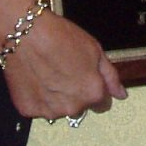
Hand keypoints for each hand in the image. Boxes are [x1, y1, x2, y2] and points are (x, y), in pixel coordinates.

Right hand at [0, 10, 125, 119]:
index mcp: (92, 93)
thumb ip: (110, 76)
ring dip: (56, 97)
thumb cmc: (61, 36)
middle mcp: (73, 108)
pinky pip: (37, 107)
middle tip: (63, 70)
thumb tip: (121, 95)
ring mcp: (49, 111)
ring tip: (46, 73)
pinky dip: (37, 97)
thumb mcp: (94, 49)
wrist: (24, 33)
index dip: (94, 87)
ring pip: (58, 109)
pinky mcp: (28, 110)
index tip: (83, 75)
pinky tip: (33, 78)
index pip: (101, 103)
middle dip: (75, 93)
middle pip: (79, 107)